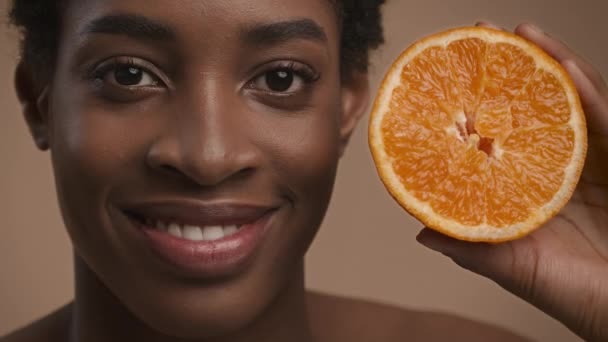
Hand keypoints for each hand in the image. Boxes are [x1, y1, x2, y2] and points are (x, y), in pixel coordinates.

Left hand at [417, 22, 607, 341]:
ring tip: (519, 34)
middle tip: (480, 37)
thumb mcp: (520, 271)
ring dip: (547, 65)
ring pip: (571, 105)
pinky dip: (588, 91)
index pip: (501, 143)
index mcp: (531, 194)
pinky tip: (564, 64)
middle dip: (508, 74)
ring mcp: (598, 165)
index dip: (478, 111)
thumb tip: (421, 234)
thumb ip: (475, 252)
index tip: (448, 82)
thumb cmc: (582, 299)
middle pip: (534, 112)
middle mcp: (561, 174)